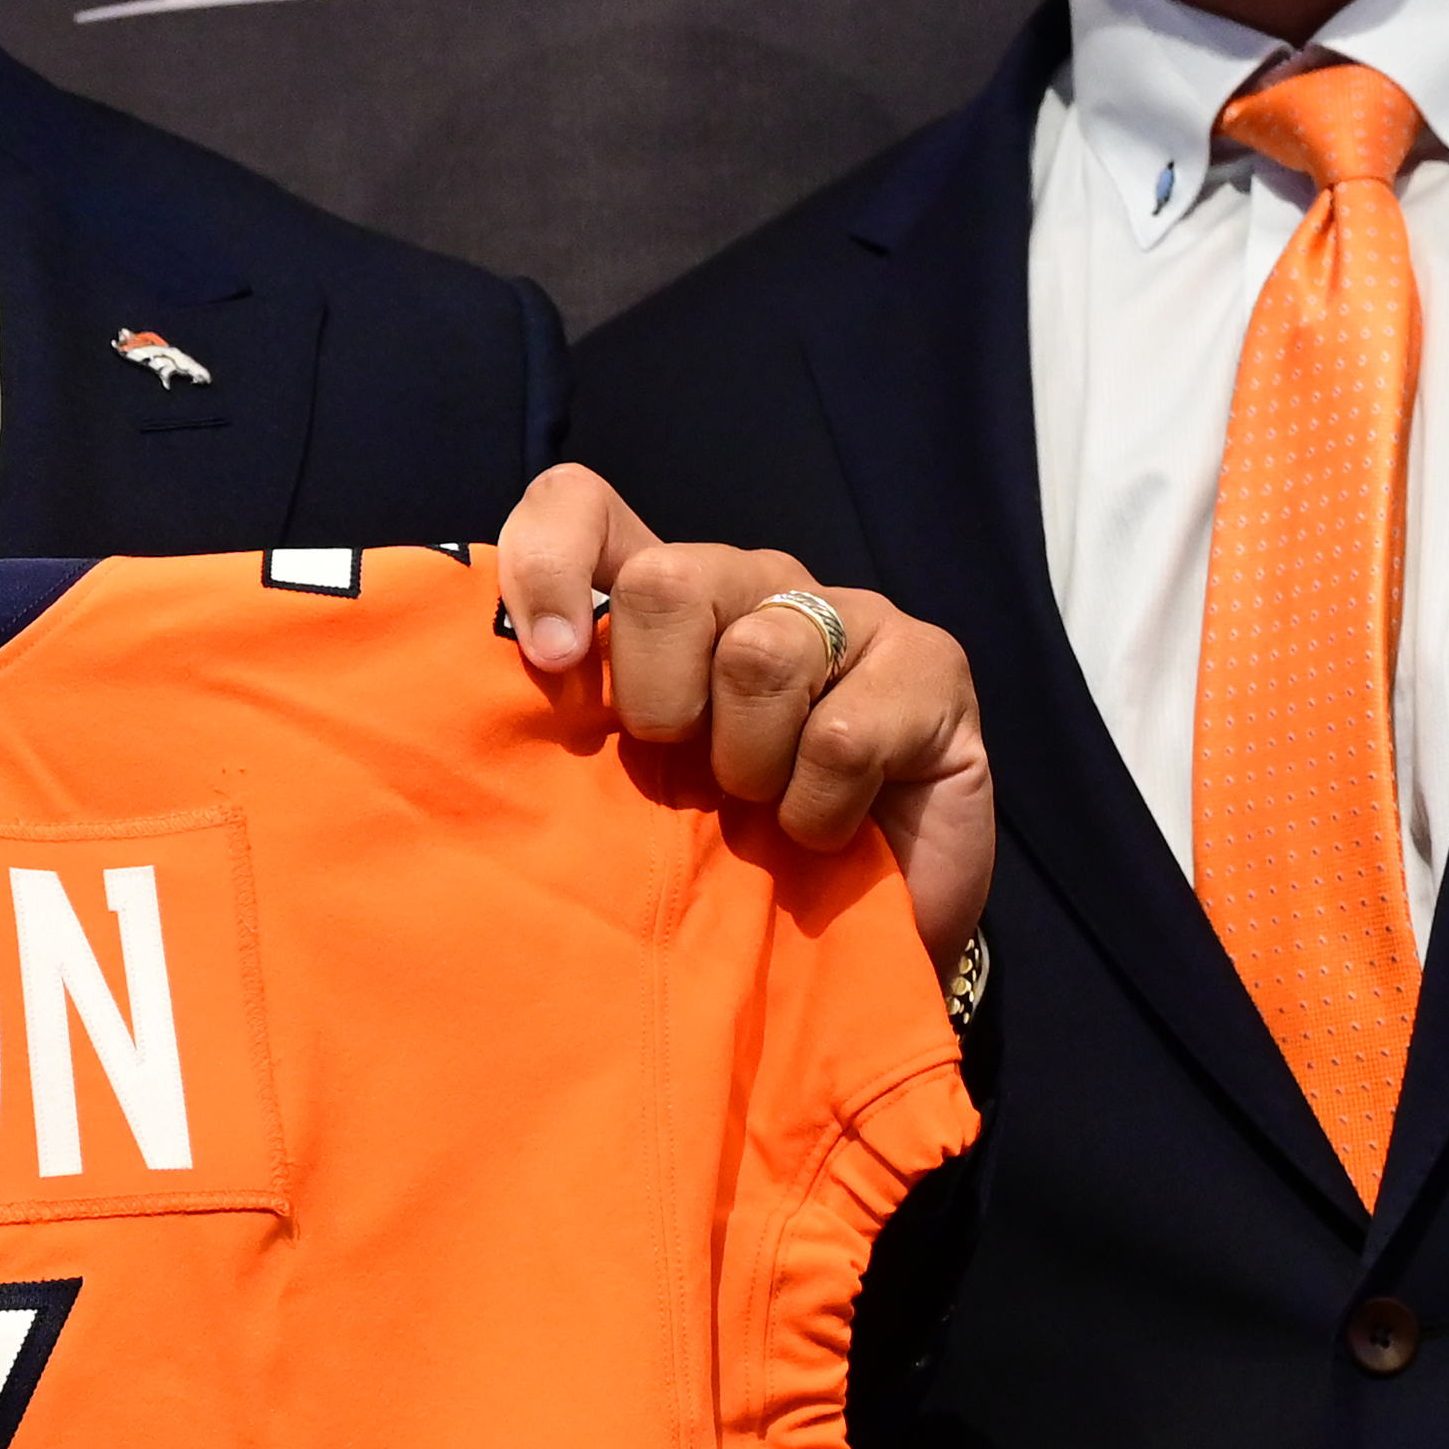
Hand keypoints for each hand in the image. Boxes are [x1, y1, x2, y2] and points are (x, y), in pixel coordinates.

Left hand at [491, 463, 996, 973]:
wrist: (850, 943)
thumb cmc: (720, 864)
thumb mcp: (613, 797)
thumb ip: (559, 725)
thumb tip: (519, 673)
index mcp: (664, 598)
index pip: (580, 505)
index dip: (547, 562)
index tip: (549, 664)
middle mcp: (753, 583)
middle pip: (665, 579)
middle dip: (659, 703)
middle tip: (690, 771)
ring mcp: (849, 614)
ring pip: (757, 656)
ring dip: (749, 767)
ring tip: (764, 808)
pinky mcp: (929, 663)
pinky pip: (841, 735)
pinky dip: (817, 810)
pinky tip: (829, 829)